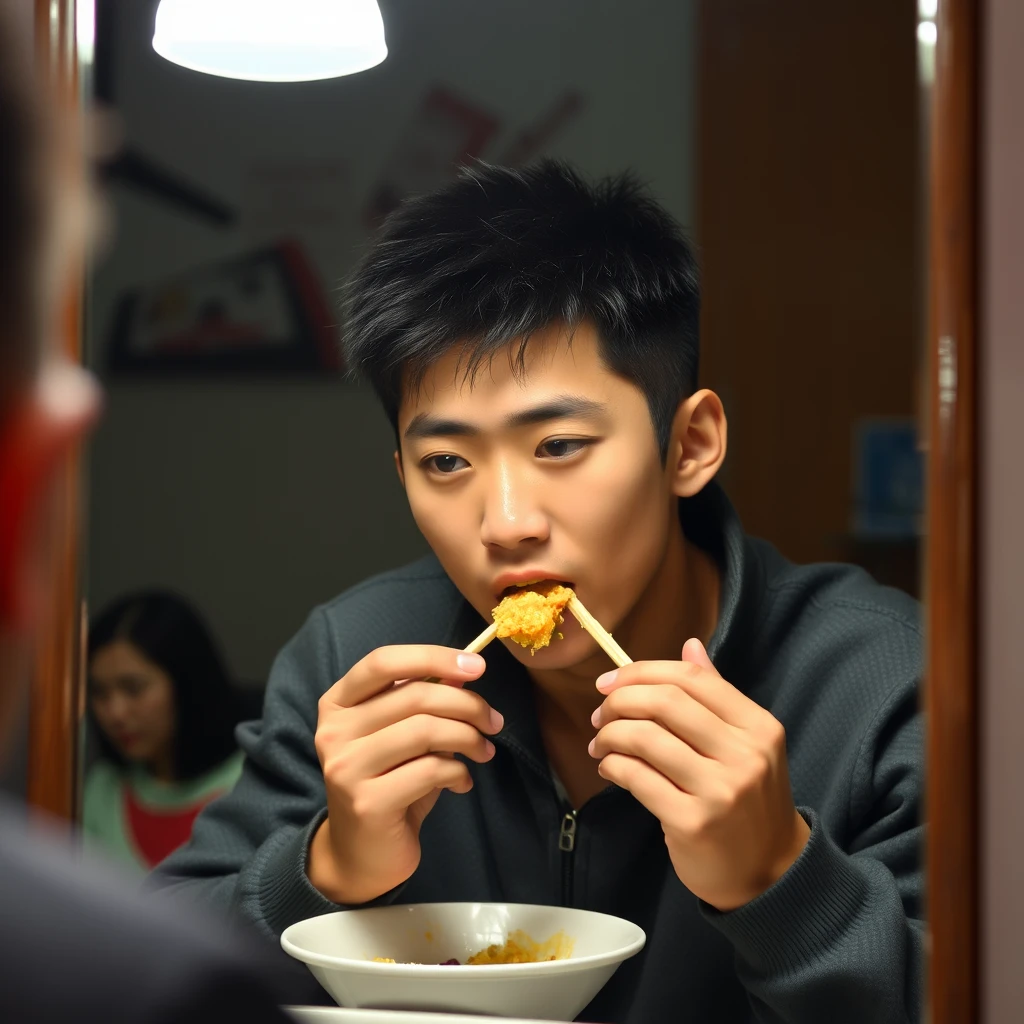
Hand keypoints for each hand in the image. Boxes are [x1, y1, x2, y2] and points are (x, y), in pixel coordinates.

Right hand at [308, 645, 501, 904]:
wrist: (361, 854)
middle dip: (467, 704)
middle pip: (415, 696)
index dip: (433, 657)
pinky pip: (430, 771)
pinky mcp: (367, 802)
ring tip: (484, 751)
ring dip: (468, 738)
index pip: (383, 662)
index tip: (477, 666)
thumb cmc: (388, 783)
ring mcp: (346, 767)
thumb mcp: (403, 734)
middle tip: (494, 721)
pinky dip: (458, 773)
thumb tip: (464, 671)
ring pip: (426, 730)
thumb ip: (424, 702)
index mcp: (338, 703)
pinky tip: (463, 783)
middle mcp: (333, 731)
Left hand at [589, 638, 808, 910]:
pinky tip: (609, 768)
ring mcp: (721, 790)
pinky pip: (637, 777)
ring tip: (601, 743)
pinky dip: (613, 765)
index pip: (691, 678)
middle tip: (600, 714)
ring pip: (645, 738)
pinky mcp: (693, 821)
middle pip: (666, 702)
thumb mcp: (747, 745)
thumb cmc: (749, 803)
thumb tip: (689, 644)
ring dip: (610, 734)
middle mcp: (745, 754)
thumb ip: (716, 696)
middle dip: (620, 701)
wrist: (769, 874)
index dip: (643, 672)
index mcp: (758, 726)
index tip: (610, 681)